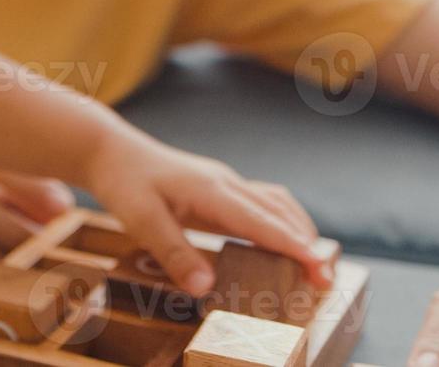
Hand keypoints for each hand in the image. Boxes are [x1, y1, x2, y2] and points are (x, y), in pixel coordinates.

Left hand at [80, 128, 329, 296]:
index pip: (260, 221)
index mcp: (211, 191)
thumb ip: (173, 253)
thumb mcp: (140, 220)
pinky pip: (264, 204)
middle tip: (325, 281)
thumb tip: (205, 288)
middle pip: (279, 213)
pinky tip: (287, 241)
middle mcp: (226, 184)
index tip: (317, 265)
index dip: (291, 245)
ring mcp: (227, 184)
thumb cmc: (124, 183)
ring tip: (316, 266)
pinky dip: (284, 223)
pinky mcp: (222, 189)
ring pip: (277, 205)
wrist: (112, 151)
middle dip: (306, 245)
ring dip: (300, 232)